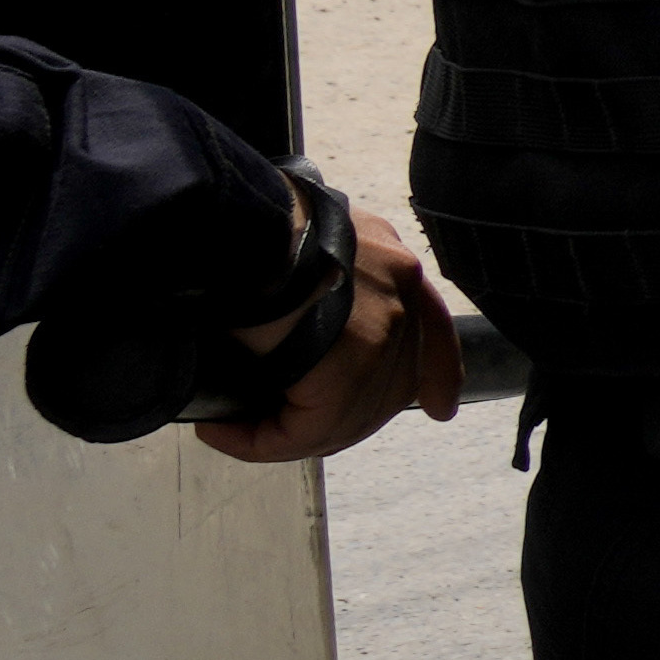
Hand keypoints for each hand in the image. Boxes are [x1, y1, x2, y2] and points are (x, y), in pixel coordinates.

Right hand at [196, 201, 464, 463]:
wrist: (217, 218)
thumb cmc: (233, 227)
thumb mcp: (291, 246)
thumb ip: (315, 285)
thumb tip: (291, 331)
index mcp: (390, 259)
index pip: (433, 327)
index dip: (439, 375)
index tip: (442, 408)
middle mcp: (401, 288)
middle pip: (392, 384)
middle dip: (341, 418)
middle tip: (278, 430)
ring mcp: (385, 324)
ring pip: (350, 414)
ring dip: (290, 434)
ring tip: (236, 431)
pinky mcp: (353, 359)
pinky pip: (311, 428)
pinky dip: (263, 441)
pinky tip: (221, 431)